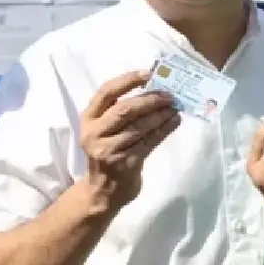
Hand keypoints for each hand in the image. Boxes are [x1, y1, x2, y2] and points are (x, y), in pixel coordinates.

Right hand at [75, 70, 181, 211]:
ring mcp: (109, 150)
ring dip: (160, 115)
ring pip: (139, 127)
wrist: (102, 190)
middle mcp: (94, 133)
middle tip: (169, 95)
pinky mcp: (125, 163)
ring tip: (175, 108)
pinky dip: (163, 130)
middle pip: (124, 110)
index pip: (106, 92)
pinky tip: (174, 122)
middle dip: (150, 100)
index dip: (128, 81)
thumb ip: (120, 112)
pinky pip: (148, 142)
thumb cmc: (107, 153)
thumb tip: (155, 90)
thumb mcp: (104, 130)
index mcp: (88, 119)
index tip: (148, 73)